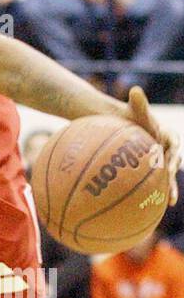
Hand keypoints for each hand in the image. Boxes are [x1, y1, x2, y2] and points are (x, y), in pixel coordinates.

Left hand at [120, 86, 180, 205]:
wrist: (124, 129)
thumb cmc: (130, 119)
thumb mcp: (135, 111)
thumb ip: (138, 103)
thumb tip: (134, 89)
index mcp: (169, 136)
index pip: (174, 144)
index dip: (172, 152)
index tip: (168, 161)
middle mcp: (169, 150)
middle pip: (173, 162)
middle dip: (172, 173)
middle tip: (168, 179)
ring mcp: (162, 162)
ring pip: (168, 176)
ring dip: (169, 188)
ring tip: (169, 201)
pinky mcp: (154, 172)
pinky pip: (157, 184)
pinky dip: (157, 194)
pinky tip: (153, 208)